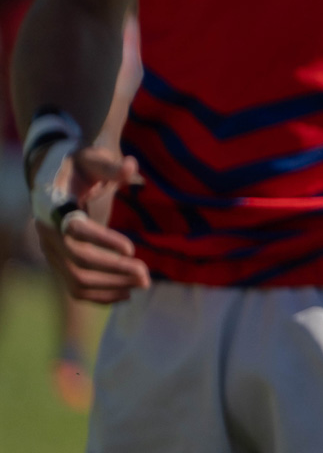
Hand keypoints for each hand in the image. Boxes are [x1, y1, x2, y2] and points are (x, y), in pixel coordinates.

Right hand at [33, 145, 148, 302]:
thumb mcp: (92, 158)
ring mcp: (51, 250)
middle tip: (146, 274)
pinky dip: (99, 294)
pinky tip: (125, 293)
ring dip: (110, 285)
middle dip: (114, 269)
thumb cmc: (76, 166)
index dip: (102, 240)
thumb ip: (111, 166)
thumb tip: (132, 168)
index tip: (132, 249)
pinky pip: (74, 286)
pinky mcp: (57, 261)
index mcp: (53, 204)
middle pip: (77, 260)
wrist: (51, 177)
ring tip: (142, 283)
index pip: (75, 229)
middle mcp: (47, 232)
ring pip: (75, 279)